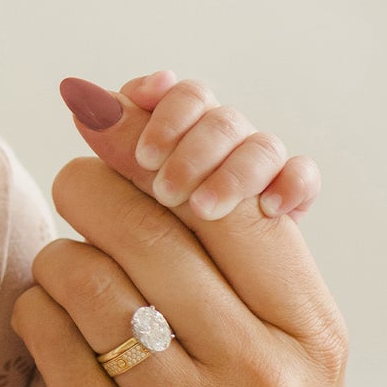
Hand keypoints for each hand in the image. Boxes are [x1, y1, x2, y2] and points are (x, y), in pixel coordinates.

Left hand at [13, 77, 345, 386]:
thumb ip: (228, 261)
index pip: (235, 203)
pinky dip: (34, 317)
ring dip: (59, 260)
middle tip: (74, 187)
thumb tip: (134, 119)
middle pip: (150, 226)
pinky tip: (49, 330)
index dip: (164, 150)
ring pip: (86, 276)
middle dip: (91, 187)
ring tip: (68, 278)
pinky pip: (47, 340)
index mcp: (317, 342)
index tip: (121, 125)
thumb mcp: (281, 369)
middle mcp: (266, 379)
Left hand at [62, 70, 319, 219]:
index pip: (180, 96)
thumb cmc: (146, 234)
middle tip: (163, 189)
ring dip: (232, 172)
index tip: (144, 139)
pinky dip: (291, 184)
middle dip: (190, 149)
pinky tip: (271, 209)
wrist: (189, 290)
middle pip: (219, 119)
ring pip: (260, 144)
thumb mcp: (126, 189)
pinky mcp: (288, 198)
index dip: (163, 103)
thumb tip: (84, 101)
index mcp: (178, 131)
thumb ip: (114, 144)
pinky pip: (303, 175)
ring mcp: (257, 167)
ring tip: (204, 208)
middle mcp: (219, 142)